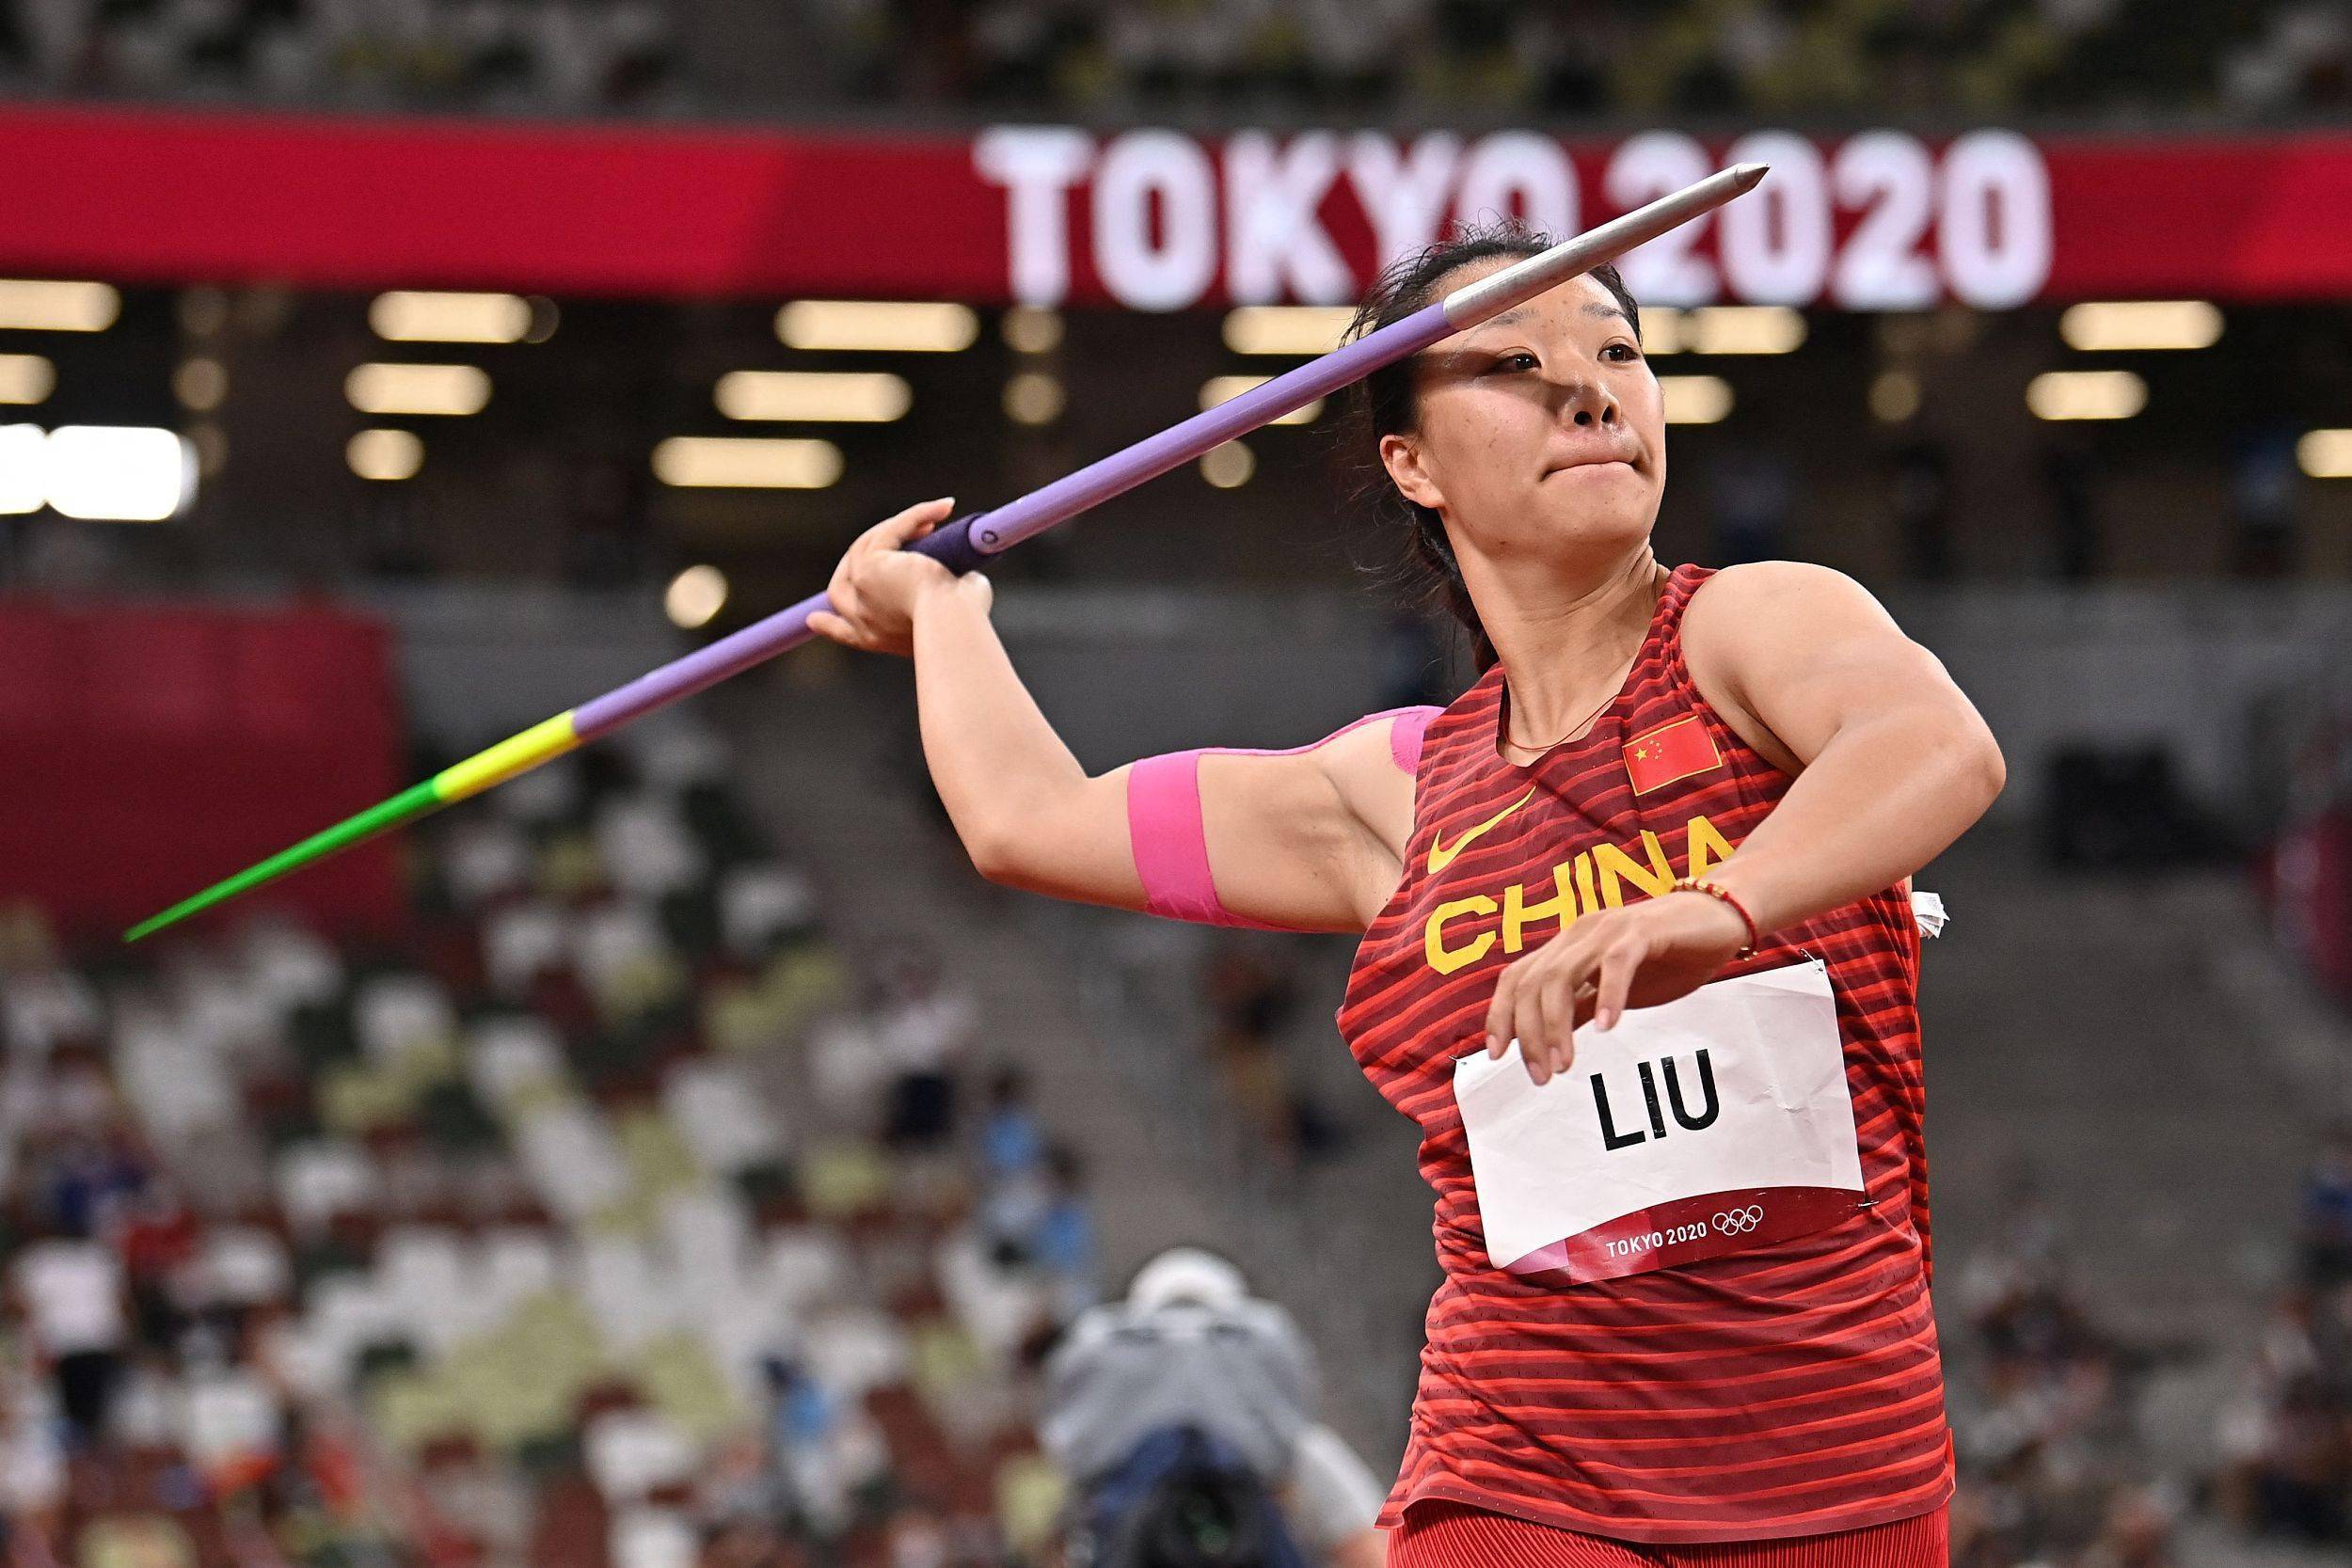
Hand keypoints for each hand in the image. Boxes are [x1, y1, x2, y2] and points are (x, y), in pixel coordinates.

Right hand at [807, 498, 988, 656]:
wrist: (953, 627)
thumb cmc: (962, 627)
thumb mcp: (945, 617)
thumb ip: (943, 598)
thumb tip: (962, 576)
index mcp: (875, 640)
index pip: (843, 631)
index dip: (828, 624)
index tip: (814, 619)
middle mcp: (860, 619)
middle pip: (843, 581)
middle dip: (863, 553)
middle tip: (901, 533)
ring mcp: (860, 590)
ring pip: (868, 546)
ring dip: (899, 528)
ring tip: (933, 521)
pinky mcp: (871, 564)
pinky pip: (891, 529)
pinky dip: (916, 515)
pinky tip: (943, 508)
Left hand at [1483, 890, 1749, 1084]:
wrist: (1720, 918)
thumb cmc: (1666, 957)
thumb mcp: (1612, 991)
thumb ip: (1578, 1008)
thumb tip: (1544, 1040)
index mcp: (1567, 946)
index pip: (1516, 977)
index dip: (1500, 1014)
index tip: (1496, 1056)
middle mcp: (1579, 933)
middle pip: (1532, 982)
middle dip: (1529, 1033)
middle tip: (1541, 1075)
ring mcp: (1609, 929)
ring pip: (1563, 975)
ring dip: (1557, 1024)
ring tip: (1565, 1064)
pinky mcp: (1644, 931)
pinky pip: (1615, 963)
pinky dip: (1607, 996)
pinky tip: (1606, 1028)